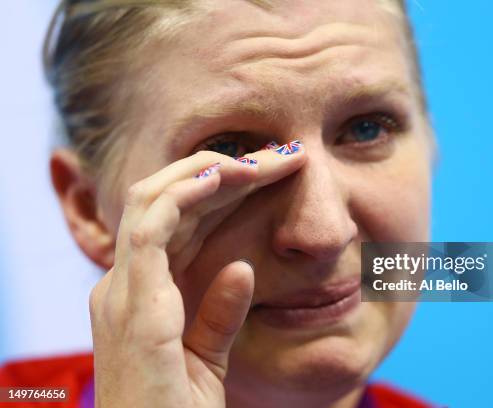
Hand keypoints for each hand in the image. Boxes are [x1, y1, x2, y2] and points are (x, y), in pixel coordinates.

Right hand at [88, 143, 305, 406]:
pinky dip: (184, 194)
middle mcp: (124, 283)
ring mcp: (123, 290)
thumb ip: (220, 312)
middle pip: (168, 201)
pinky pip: (152, 228)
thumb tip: (242, 269)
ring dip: (208, 171)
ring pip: (155, 199)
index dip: (221, 191)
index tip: (271, 175)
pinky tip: (224, 175)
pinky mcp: (133, 303)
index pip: (177, 221)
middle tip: (279, 156)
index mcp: (141, 293)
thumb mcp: (205, 357)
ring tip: (259, 158)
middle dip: (222, 170)